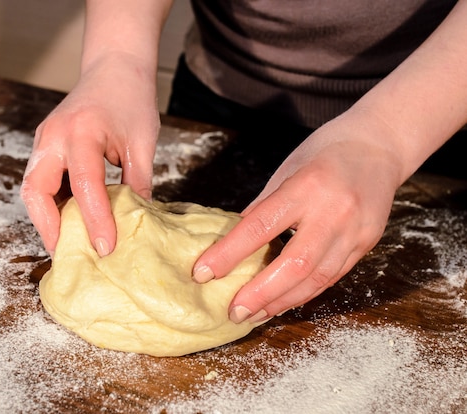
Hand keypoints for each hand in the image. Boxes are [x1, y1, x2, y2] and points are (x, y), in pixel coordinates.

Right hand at [20, 52, 159, 256]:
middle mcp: (53, 136)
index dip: (95, 220)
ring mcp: (44, 140)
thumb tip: (136, 223)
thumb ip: (139, 182)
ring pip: (32, 189)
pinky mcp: (44, 145)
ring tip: (69, 244)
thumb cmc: (131, 99)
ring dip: (47, 219)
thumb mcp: (143, 141)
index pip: (84, 185)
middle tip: (70, 254)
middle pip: (36, 191)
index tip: (107, 248)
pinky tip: (69, 220)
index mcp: (81, 131)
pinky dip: (51, 204)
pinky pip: (39, 181)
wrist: (114, 67)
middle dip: (50, 227)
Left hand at [192, 114, 403, 322]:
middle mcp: (333, 212)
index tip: (202, 273)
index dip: (228, 254)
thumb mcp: (287, 171)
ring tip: (255, 315)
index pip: (259, 227)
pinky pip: (332, 276)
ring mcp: (355, 230)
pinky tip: (283, 301)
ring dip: (282, 301)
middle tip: (234, 313)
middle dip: (260, 293)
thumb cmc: (324, 152)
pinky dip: (304, 292)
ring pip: (316, 278)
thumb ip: (262, 208)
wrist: (379, 144)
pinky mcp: (367, 243)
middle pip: (294, 264)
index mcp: (305, 187)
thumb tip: (232, 243)